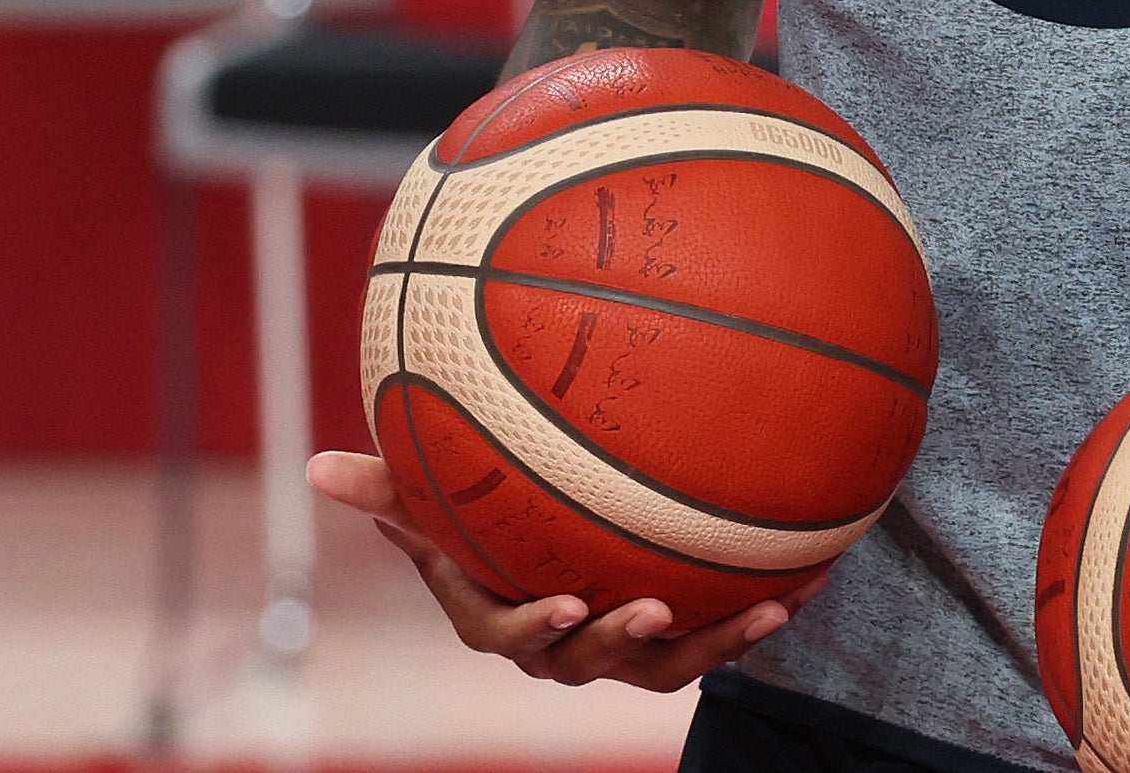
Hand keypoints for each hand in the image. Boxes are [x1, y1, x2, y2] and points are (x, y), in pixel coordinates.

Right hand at [310, 450, 815, 689]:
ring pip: (668, 665)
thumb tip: (314, 465)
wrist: (571, 537)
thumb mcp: (442, 497)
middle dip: (623, 644)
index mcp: (496, 612)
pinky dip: (766, 608)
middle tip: (657, 611)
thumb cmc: (489, 516)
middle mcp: (559, 643)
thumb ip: (394, 485)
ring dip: (719, 642)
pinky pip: (722, 633)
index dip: (531, 628)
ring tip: (766, 611)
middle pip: (587, 661)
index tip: (563, 604)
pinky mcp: (678, 636)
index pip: (500, 633)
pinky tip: (814, 576)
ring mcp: (622, 646)